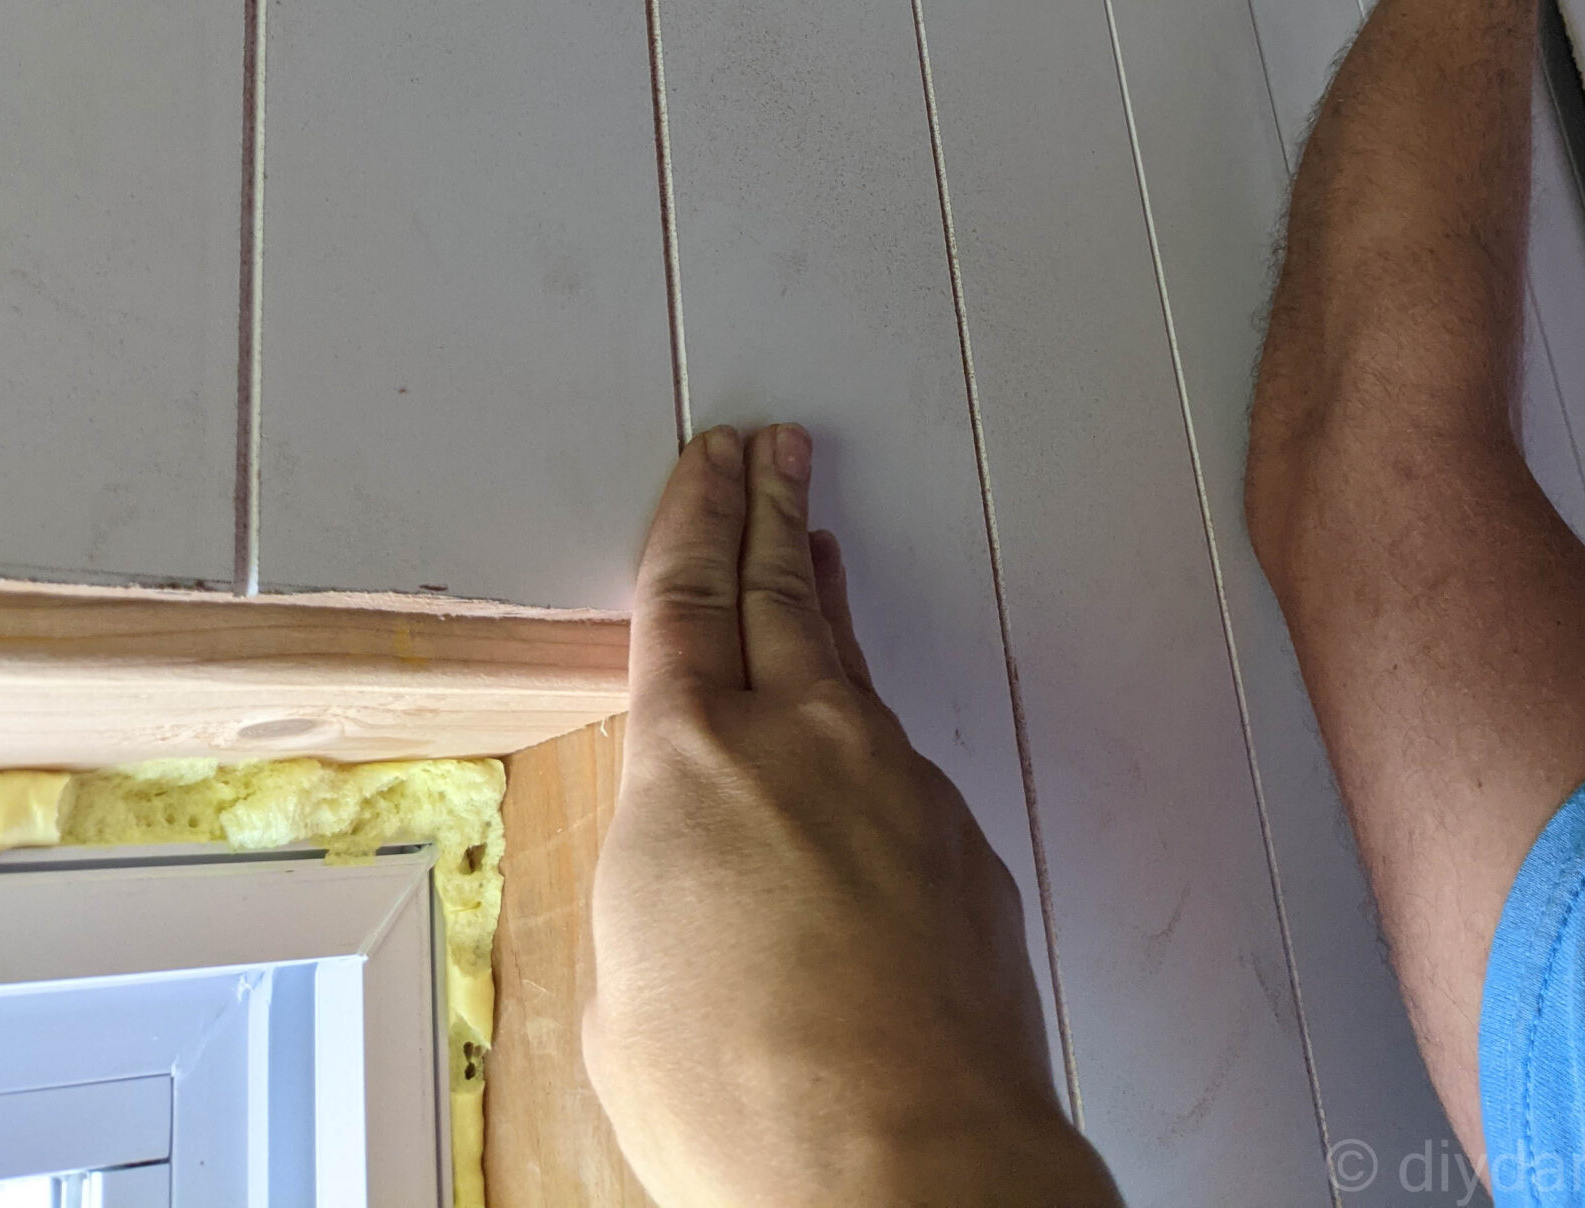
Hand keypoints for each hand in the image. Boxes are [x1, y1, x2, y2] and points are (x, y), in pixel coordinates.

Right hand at [584, 423, 1122, 1207]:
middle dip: (771, 508)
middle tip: (774, 447)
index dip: (695, 516)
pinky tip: (861, 768)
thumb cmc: (740, 1096)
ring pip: (850, 669)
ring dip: (827, 607)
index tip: (708, 462)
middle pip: (780, 589)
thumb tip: (692, 875)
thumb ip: (658, 884)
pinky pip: (901, 767)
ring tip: (817, 555)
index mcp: (691, 758)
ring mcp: (894, 783)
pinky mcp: (959, 844)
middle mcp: (802, 740)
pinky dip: (872, 744)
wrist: (900, 1157)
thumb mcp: (626, 986)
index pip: (686, 596)